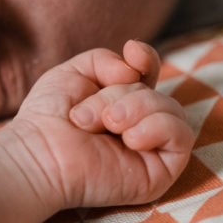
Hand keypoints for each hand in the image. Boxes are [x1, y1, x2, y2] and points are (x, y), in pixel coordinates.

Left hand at [0, 40, 193, 220]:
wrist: (40, 154)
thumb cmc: (48, 118)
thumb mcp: (71, 73)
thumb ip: (105, 60)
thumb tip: (135, 71)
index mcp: (118, 103)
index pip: (149, 74)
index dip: (147, 59)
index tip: (132, 50)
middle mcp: (137, 125)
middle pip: (152, 91)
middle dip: (118, 94)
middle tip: (84, 116)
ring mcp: (150, 149)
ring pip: (171, 109)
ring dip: (135, 109)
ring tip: (106, 125)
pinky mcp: (160, 172)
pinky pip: (182, 135)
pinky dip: (156, 128)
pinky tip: (129, 139)